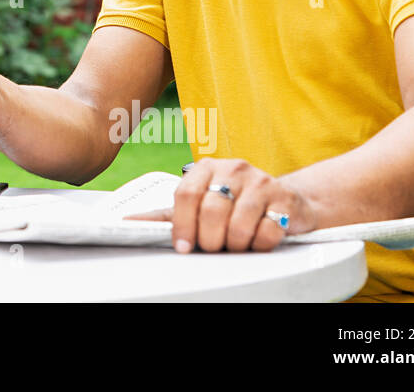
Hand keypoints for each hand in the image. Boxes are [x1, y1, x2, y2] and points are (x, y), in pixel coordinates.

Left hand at [123, 157, 316, 252]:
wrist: (282, 200)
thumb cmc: (233, 204)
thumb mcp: (199, 205)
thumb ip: (167, 215)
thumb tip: (128, 222)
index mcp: (206, 167)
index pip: (186, 195)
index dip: (183, 225)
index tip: (183, 246)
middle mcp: (233, 168)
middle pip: (212, 211)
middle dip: (209, 239)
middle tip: (213, 247)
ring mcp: (261, 181)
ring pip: (239, 224)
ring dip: (234, 244)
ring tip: (234, 244)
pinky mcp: (285, 198)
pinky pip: (268, 232)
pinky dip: (259, 244)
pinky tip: (256, 240)